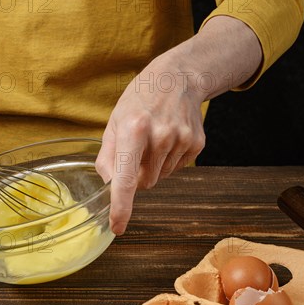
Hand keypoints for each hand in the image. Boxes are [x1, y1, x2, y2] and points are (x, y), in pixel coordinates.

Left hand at [96, 55, 205, 234]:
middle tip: (137, 147)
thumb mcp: (113, 122)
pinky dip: (168, 160)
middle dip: (136, 174)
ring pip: (159, 177)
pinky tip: (169, 137)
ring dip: (153, 166)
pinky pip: (176, 168)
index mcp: (133, 130)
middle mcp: (160, 136)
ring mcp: (182, 141)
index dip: (121, 206)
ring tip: (154, 137)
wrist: (177, 77)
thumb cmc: (139, 101)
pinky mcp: (197, 144)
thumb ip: (107, 157)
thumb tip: (109, 185)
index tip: (117, 227)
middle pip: (143, 183)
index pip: (126, 179)